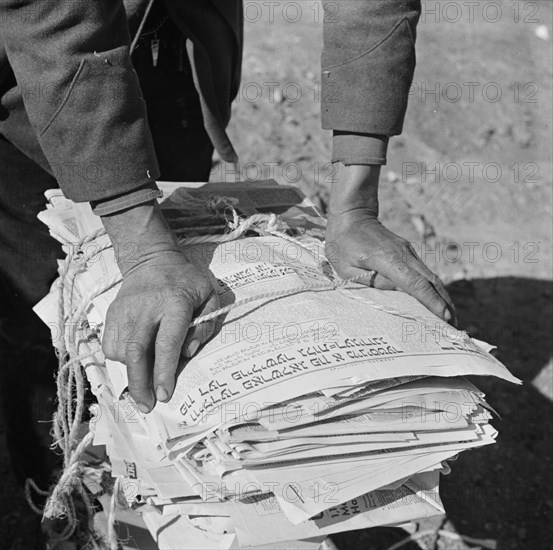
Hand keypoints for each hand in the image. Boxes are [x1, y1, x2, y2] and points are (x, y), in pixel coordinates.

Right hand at [100, 201, 218, 412]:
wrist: (150, 260)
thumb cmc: (185, 281)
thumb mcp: (208, 295)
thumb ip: (206, 324)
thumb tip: (188, 352)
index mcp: (175, 303)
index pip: (167, 342)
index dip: (165, 371)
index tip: (165, 394)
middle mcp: (146, 309)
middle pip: (136, 352)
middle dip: (139, 384)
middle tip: (146, 405)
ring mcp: (125, 312)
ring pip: (121, 352)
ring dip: (130, 374)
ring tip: (142, 386)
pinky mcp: (111, 315)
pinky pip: (109, 346)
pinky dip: (119, 361)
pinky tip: (133, 363)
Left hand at [325, 164, 455, 323]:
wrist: (353, 214)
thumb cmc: (343, 243)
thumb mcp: (346, 268)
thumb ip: (370, 282)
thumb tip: (394, 290)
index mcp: (387, 259)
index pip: (414, 283)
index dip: (431, 301)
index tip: (445, 316)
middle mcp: (403, 255)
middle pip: (431, 282)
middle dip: (445, 304)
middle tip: (454, 327)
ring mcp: (408, 253)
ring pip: (431, 277)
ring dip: (443, 297)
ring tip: (451, 320)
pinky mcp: (408, 253)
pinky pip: (424, 273)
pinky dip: (434, 289)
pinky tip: (437, 303)